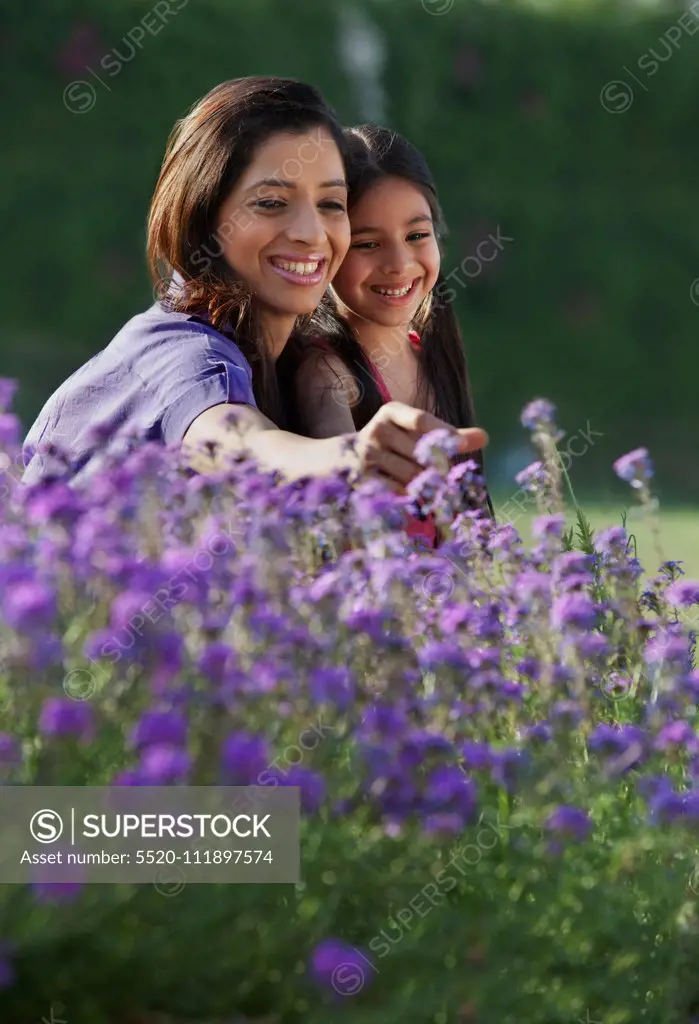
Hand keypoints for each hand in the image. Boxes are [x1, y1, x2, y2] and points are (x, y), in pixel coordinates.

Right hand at [353, 401, 487, 488]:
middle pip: (420, 452)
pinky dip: (409, 495)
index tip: (461, 444)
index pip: (421, 420)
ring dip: (425, 484)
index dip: (443, 432)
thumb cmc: (393, 444)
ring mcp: (366, 454)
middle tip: (446, 477)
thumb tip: (485, 437)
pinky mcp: (361, 477)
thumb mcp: (416, 434)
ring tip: (430, 487)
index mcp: (392, 412)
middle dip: (437, 467)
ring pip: (410, 474)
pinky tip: (412, 495)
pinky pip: (396, 490)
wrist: (345, 459)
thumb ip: (448, 436)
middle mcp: (377, 429)